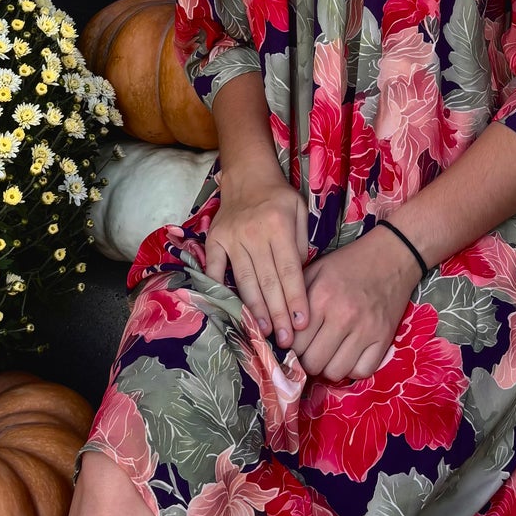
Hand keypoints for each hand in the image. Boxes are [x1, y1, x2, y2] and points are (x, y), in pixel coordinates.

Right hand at [205, 163, 309, 349]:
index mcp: (278, 225)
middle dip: (278, 313)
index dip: (296, 299)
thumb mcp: (300, 211)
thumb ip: (300, 244)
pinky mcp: (214, 240)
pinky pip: (214, 268)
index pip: (290, 270)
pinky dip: (218, 289)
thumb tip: (298, 280)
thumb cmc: (279, 196)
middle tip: (284, 341)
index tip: (301, 323)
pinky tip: (228, 310)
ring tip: (263, 332)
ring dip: (254, 309)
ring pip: (245, 280)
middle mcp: (254, 232)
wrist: (248, 174)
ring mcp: (231, 237)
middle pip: (268, 280)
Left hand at [297, 225, 421, 381]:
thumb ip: (295, 299)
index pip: (295, 343)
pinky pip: (362, 372)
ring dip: (329, 366)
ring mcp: (366, 329)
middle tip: (313, 349)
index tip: (297, 342)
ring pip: (336, 372)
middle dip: (308, 359)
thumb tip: (279, 331)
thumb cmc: (349, 263)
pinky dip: (353, 368)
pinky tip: (350, 354)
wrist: (392, 255)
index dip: (292, 346)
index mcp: (321, 297)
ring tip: (330, 352)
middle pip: (313, 363)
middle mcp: (342, 316)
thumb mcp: (316, 270)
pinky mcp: (384, 338)